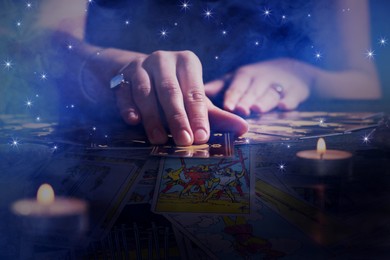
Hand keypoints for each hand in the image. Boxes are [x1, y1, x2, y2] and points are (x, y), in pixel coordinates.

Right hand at [114, 50, 247, 144]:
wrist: (141, 74)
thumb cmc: (175, 90)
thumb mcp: (195, 100)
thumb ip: (216, 115)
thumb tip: (244, 129)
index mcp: (187, 62)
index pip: (194, 91)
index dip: (198, 115)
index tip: (202, 137)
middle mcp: (164, 59)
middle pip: (170, 91)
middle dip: (177, 118)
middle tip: (184, 141)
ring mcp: (140, 65)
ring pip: (146, 92)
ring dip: (152, 117)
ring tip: (159, 139)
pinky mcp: (121, 75)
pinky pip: (123, 92)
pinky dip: (128, 106)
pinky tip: (133, 121)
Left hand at [205, 58, 311, 115]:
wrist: (292, 71)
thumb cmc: (256, 80)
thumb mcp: (237, 80)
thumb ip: (217, 89)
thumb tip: (194, 96)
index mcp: (244, 76)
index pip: (236, 86)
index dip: (231, 95)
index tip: (226, 106)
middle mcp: (260, 78)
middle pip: (252, 90)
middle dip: (245, 99)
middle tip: (239, 110)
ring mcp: (279, 84)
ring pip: (270, 93)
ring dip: (263, 101)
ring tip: (257, 109)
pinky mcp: (296, 90)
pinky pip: (293, 95)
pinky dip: (289, 100)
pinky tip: (285, 106)